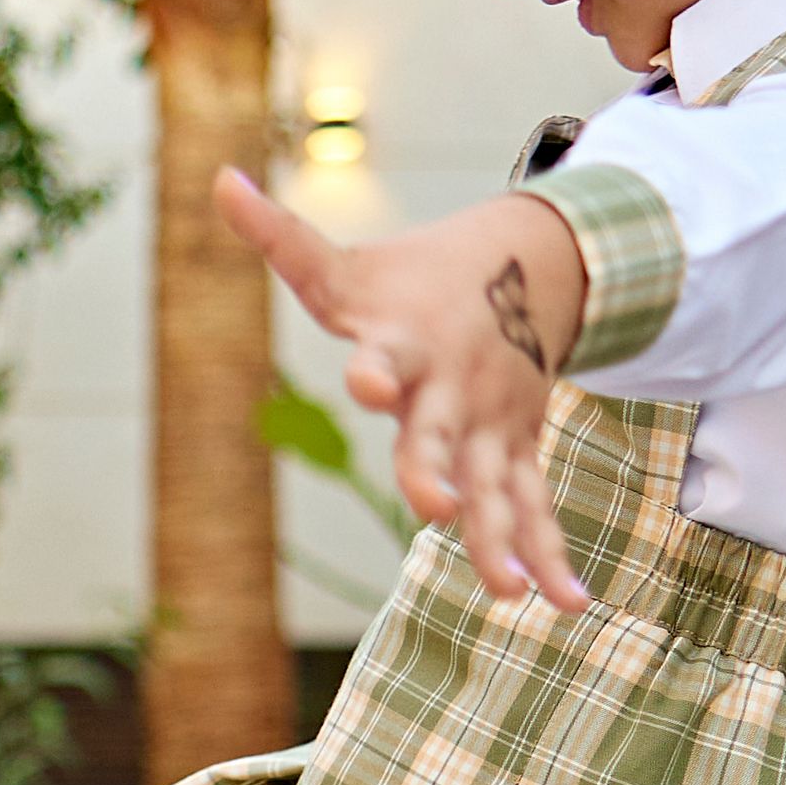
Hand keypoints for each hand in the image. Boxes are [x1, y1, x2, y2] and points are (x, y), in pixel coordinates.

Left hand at [218, 174, 593, 613]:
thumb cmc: (413, 279)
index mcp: (405, 344)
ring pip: (496, 485)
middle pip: (439, 435)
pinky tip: (567, 605)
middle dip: (436, 471)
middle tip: (434, 509)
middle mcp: (452, 389)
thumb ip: (280, 239)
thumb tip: (217, 179)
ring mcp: (492, 422)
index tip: (367, 380)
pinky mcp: (520, 447)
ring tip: (507, 593)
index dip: (374, 370)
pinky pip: (535, 506)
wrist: (530, 264)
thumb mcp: (345, 267)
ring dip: (502, 538)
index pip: (385, 357)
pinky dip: (551, 554)